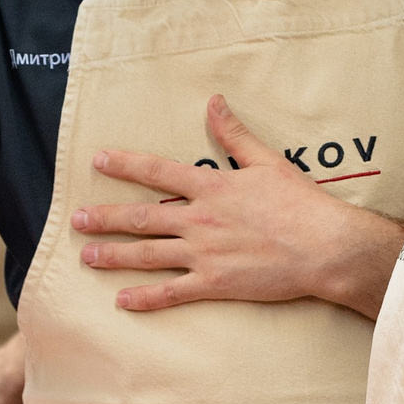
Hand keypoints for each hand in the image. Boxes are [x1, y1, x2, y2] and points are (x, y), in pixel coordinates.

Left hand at [74, 95, 403, 317]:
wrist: (325, 247)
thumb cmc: (300, 203)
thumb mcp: (267, 161)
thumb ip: (234, 134)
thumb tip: (213, 102)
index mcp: (212, 186)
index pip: (157, 172)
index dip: (124, 165)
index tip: (98, 161)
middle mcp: (200, 219)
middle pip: (142, 217)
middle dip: (106, 218)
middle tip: (77, 219)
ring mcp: (205, 253)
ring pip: (148, 254)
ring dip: (114, 255)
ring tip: (87, 256)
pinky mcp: (215, 283)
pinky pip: (172, 292)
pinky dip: (145, 298)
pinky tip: (122, 300)